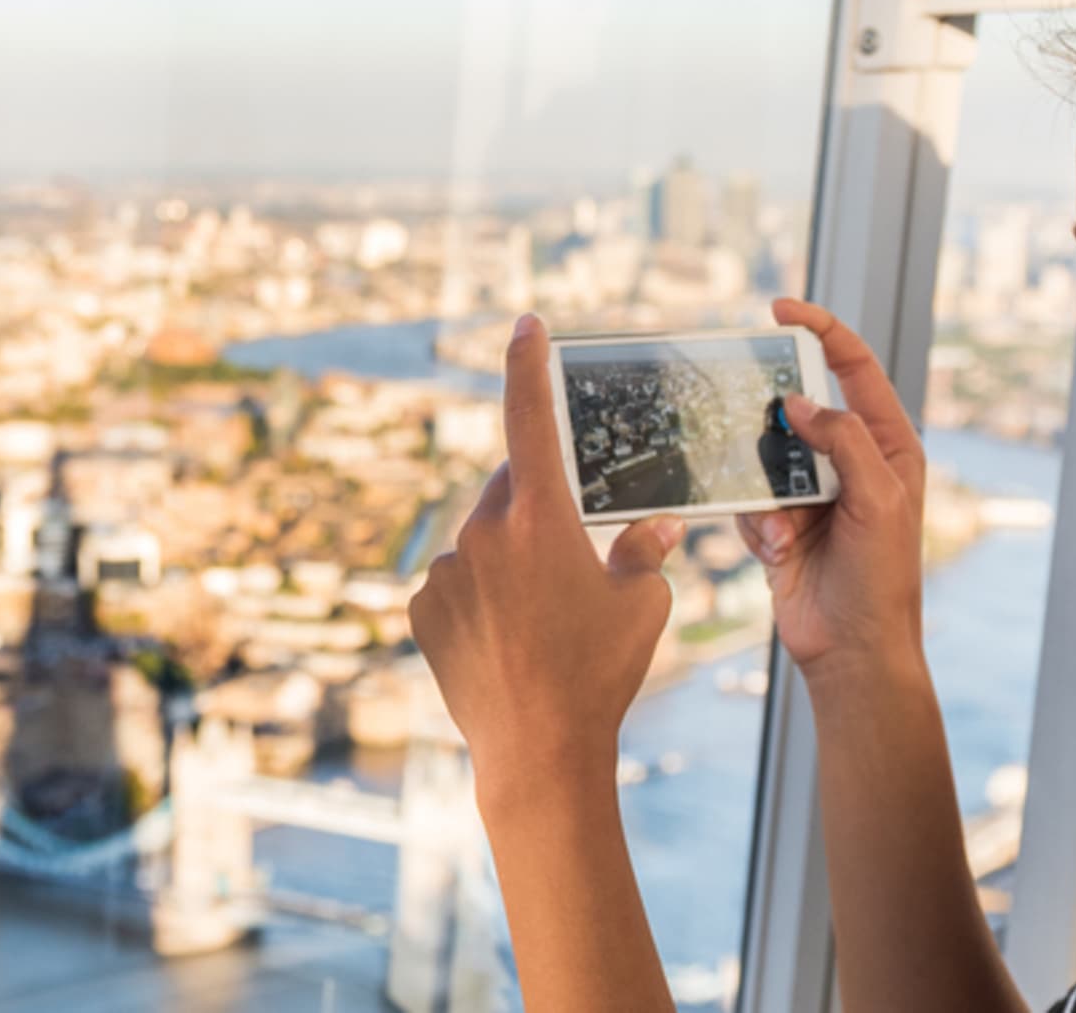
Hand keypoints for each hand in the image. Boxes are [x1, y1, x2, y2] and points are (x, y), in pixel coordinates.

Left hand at [411, 313, 690, 782]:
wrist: (537, 750)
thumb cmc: (599, 673)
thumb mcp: (643, 604)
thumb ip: (644, 551)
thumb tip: (653, 527)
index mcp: (540, 517)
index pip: (530, 417)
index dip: (528, 363)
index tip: (525, 324)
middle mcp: (482, 532)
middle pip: (513, 491)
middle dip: (541, 507)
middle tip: (573, 560)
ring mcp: (445, 571)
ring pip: (484, 541)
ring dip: (511, 561)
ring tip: (543, 623)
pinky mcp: (421, 608)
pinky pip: (456, 582)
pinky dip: (481, 597)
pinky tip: (507, 641)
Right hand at [742, 298, 927, 681]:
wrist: (854, 651)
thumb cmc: (884, 578)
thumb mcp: (880, 499)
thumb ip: (842, 442)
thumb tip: (798, 404)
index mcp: (888, 447)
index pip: (855, 370)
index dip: (822, 332)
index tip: (782, 310)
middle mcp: (849, 463)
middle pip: (801, 407)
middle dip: (774, 411)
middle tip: (748, 402)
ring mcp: (812, 494)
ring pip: (765, 452)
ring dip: (764, 478)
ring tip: (783, 516)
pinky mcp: (778, 525)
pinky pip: (747, 499)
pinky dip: (754, 520)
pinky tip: (777, 547)